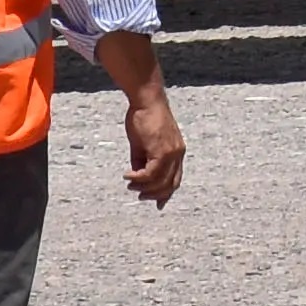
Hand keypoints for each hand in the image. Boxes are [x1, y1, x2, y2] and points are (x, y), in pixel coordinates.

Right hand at [103, 31, 184, 204]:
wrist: (146, 100)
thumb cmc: (143, 117)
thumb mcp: (142, 144)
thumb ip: (142, 160)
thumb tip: (138, 177)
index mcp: (177, 152)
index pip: (175, 179)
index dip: (166, 193)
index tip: (157, 204)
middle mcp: (178, 155)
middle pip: (170, 185)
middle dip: (154, 195)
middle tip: (139, 195)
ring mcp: (172, 153)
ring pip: (159, 182)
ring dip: (143, 187)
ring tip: (130, 184)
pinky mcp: (162, 151)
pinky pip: (150, 173)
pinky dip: (138, 177)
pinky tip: (127, 175)